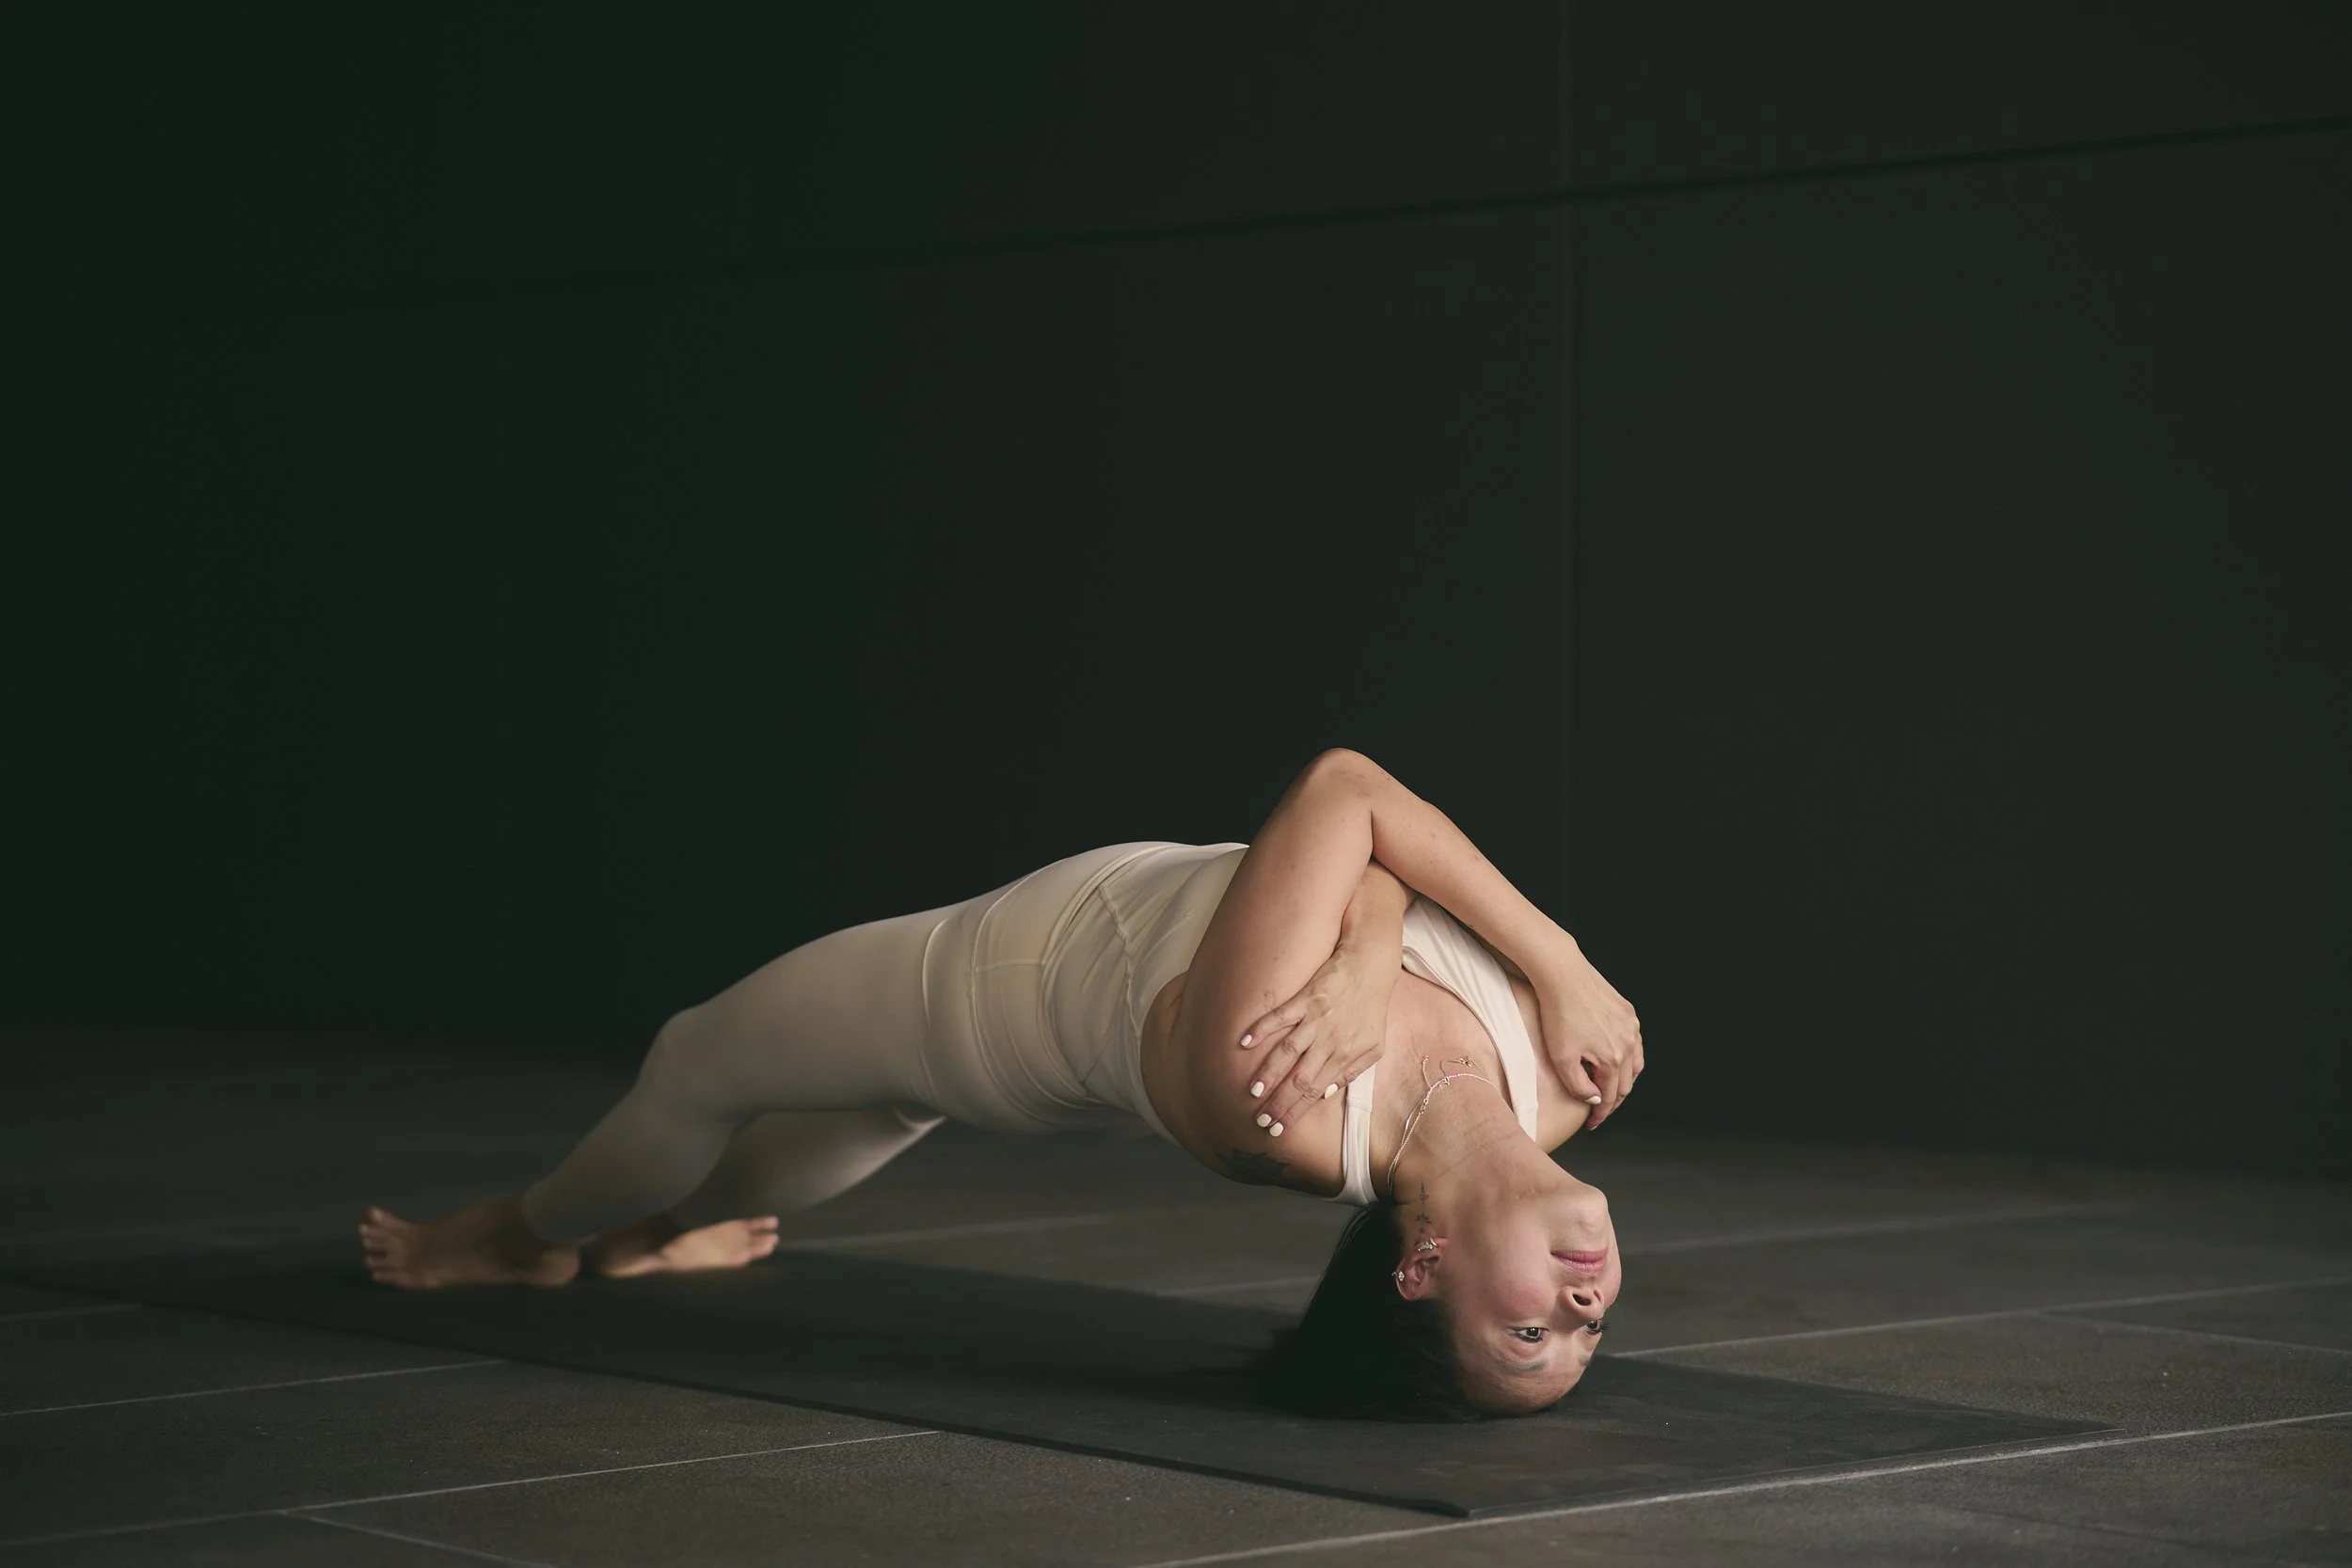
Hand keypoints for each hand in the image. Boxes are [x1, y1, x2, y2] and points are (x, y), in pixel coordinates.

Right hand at [1238, 943, 1393, 1137]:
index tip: (1278, 1128)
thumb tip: (1327, 1093)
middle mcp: (1329, 1041)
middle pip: (1300, 1078)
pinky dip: (1262, 1028)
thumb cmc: (1371, 1008)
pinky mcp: (1305, 998)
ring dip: (1269, 1073)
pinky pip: (1280, 1016)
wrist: (1370, 966)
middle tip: (1261, 1120)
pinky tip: (1244, 1042)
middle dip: (1279, 1102)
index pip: (1315, 1092)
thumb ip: (1353, 1072)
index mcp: (1345, 1055)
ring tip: (1253, 1091)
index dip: (1296, 1111)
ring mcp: (1315, 1019)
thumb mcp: (1374, 1046)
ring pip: (1288, 1052)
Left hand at [1532, 943, 1643, 1129]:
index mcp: (1613, 1059)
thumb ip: (1578, 1085)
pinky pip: (1633, 1043)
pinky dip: (1627, 1058)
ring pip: (1635, 1064)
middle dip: (1613, 1100)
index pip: (1610, 1097)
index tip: (1591, 1124)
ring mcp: (1631, 1027)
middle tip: (1599, 1110)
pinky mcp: (1628, 1013)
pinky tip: (1614, 1060)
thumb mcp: (1560, 1058)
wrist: (1563, 975)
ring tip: (1609, 1089)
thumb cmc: (1558, 1015)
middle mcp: (1629, 1044)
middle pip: (1626, 1083)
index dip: (1600, 1115)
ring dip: (1623, 1080)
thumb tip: (1595, 1098)